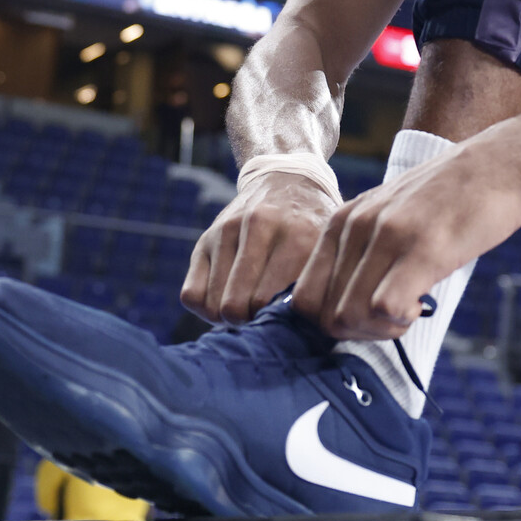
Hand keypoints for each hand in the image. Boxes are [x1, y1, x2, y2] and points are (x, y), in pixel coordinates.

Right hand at [181, 170, 338, 325]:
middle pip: (239, 307)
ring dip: (229, 318)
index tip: (287, 326)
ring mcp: (227, 229)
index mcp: (300, 234)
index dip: (277, 325)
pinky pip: (191, 295)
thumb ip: (321, 287)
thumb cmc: (314, 228)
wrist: (288, 179)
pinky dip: (206, 308)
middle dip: (250, 323)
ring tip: (248, 311)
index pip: (274, 303)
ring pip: (214, 304)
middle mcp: (261, 226)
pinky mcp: (205, 238)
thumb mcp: (329, 249)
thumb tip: (302, 340)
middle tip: (265, 320)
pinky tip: (227, 301)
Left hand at [293, 129, 520, 339]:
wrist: (502, 160)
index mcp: (341, 221)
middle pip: (324, 316)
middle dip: (359, 333)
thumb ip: (363, 251)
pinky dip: (400, 322)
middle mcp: (354, 226)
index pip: (304, 300)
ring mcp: (387, 235)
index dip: (334, 321)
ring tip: (411, 309)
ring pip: (348, 316)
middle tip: (394, 319)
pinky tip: (422, 304)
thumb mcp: (389, 215)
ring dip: (381, 331)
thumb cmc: (451, 197)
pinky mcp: (423, 247)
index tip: (370, 315)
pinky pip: (385, 307)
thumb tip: (347, 308)